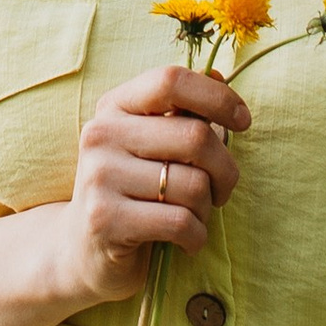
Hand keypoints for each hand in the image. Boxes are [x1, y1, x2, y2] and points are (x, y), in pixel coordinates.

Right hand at [58, 65, 249, 306]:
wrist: (83, 250)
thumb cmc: (135, 191)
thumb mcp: (153, 145)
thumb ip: (184, 113)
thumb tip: (218, 74)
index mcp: (115, 107)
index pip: (171, 80)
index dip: (217, 97)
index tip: (243, 121)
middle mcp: (101, 135)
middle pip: (195, 136)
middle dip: (226, 170)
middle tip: (221, 190)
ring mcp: (99, 177)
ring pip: (193, 185)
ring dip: (208, 209)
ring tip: (194, 217)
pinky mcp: (105, 219)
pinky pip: (180, 222)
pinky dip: (196, 236)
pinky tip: (187, 241)